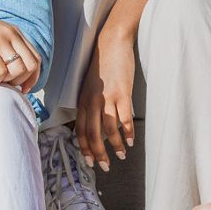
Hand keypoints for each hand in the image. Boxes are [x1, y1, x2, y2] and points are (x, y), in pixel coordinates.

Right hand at [0, 3, 40, 91]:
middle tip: (7, 85)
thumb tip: (13, 67)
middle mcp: (10, 34)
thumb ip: (4, 45)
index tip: (23, 88)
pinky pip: (1, 72)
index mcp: (14, 32)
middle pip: (30, 65)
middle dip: (22, 81)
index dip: (33, 77)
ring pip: (18, 70)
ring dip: (8, 80)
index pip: (35, 58)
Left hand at [75, 28, 136, 170]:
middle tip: (105, 166)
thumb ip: (91, 103)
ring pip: (109, 129)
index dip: (84, 148)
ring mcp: (107, 98)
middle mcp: (92, 101)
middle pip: (93, 134)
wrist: (112, 42)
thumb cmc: (102, 63)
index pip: (80, 130)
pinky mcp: (122, 93)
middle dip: (98, 154)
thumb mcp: (90, 85)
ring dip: (115, 146)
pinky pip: (124, 119)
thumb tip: (95, 123)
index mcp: (83, 100)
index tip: (89, 161)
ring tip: (121, 155)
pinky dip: (128, 132)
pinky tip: (130, 140)